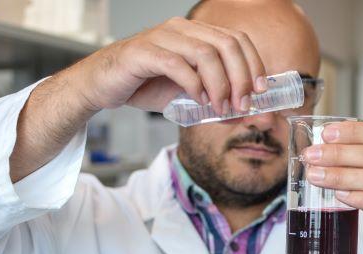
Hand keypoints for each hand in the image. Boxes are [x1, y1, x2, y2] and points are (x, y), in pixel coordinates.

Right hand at [9, 17, 266, 182]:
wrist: (101, 86)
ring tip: (220, 108)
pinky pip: (178, 64)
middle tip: (243, 105)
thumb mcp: (188, 95)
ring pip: (206, 54)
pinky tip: (197, 101)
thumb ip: (215, 100)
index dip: (254, 64)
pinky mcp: (143, 52)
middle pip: (227, 44)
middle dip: (241, 78)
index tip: (261, 92)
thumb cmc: (145, 85)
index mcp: (195, 33)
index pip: (237, 39)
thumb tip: (245, 114)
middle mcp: (181, 29)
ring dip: (220, 85)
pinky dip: (194, 85)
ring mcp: (162, 37)